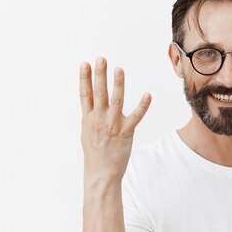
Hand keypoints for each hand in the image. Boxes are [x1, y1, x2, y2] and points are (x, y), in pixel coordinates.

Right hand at [79, 57, 151, 181]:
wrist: (101, 173)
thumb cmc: (94, 152)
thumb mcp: (86, 132)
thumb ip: (89, 115)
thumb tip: (89, 101)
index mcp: (88, 118)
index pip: (84, 94)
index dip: (84, 78)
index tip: (85, 64)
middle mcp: (99, 119)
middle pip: (99, 93)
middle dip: (99, 75)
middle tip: (101, 59)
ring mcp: (112, 125)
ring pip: (116, 100)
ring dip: (118, 84)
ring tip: (119, 70)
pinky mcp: (126, 132)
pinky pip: (136, 116)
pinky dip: (143, 106)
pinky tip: (147, 95)